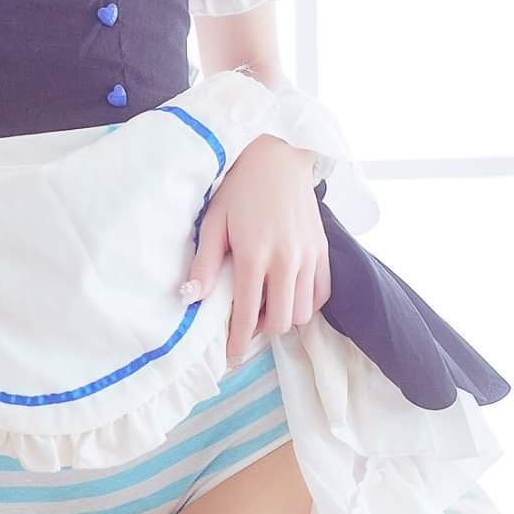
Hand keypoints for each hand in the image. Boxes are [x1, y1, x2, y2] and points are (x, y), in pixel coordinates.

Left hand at [178, 134, 330, 361]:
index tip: (231, 356)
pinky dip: (306, 302)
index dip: (239, 342)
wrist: (278, 158)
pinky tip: (287, 292)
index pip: (248, 314)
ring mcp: (310, 256)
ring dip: (283, 317)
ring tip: (265, 304)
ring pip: (303, 312)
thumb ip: (205, 263)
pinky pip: (321, 294)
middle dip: (261, 331)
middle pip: (281, 321)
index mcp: (255, 254)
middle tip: (244, 322)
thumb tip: (190, 298)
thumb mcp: (213, 221)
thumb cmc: (238, 188)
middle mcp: (287, 260)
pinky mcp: (324, 250)